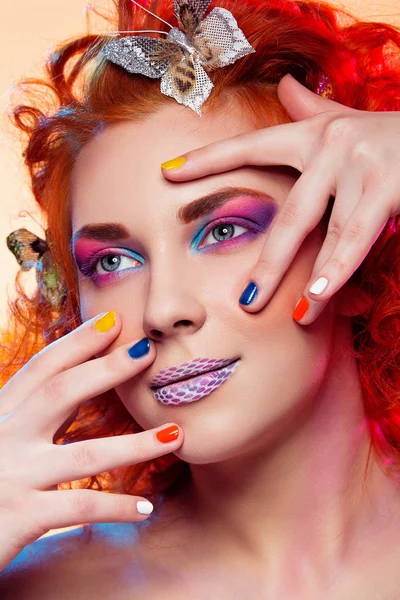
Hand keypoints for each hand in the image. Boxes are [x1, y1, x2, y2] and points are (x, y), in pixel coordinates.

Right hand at [0, 312, 182, 570]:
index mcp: (0, 415)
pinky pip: (79, 507)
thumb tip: (68, 388)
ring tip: (175, 435)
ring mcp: (11, 476)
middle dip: (106, 369)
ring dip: (135, 445)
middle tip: (148, 350)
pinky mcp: (19, 518)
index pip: (41, 370)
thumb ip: (26, 417)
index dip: (77, 343)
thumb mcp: (0, 440)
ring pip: (84, 454)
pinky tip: (147, 508)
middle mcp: (3, 438)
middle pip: (60, 393)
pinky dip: (116, 507)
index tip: (114, 321)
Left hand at [160, 73, 399, 324]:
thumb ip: (312, 110)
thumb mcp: (346, 121)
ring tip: (295, 316)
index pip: (251, 146)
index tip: (167, 174)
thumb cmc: (388, 135)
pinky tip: (321, 298)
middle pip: (291, 214)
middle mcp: (332, 147)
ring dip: (309, 279)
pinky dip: (340, 272)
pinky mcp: (390, 187)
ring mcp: (361, 168)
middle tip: (246, 301)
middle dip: (270, 263)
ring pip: (327, 235)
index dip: (209, 159)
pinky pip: (358, 240)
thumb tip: (283, 86)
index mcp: (313, 136)